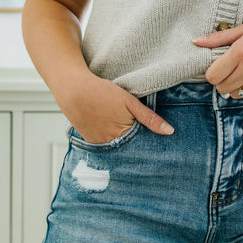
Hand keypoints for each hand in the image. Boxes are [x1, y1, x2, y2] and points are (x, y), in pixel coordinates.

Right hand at [58, 73, 173, 143]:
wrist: (73, 90)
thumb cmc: (101, 93)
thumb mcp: (129, 102)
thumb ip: (149, 118)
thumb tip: (169, 131)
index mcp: (123, 135)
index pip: (142, 149)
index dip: (151, 148)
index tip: (160, 150)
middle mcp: (110, 144)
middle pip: (130, 152)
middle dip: (139, 151)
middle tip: (148, 150)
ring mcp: (99, 145)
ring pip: (118, 152)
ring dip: (125, 149)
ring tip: (130, 142)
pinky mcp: (90, 142)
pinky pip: (105, 149)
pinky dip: (112, 145)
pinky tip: (115, 138)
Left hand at [193, 20, 242, 100]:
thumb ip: (218, 38)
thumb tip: (195, 42)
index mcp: (240, 52)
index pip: (212, 76)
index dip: (213, 72)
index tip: (220, 67)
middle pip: (221, 88)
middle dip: (223, 80)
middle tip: (233, 69)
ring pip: (234, 94)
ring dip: (235, 86)